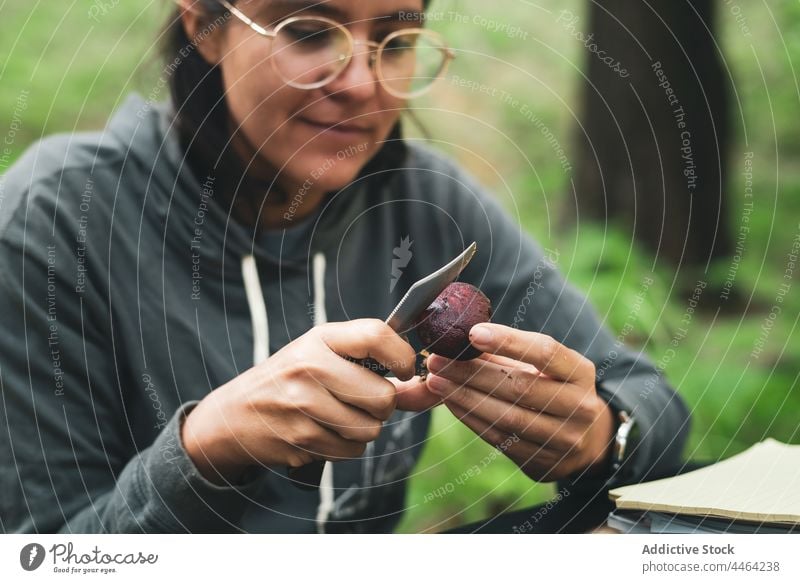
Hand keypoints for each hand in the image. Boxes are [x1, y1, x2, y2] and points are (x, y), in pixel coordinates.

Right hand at [180, 319, 416, 484]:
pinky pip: (351, 451)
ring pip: (370, 430)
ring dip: (364, 430)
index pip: (376, 335)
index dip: (402, 356)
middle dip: (383, 406)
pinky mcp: (299, 437)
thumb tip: (429, 388)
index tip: (405, 370)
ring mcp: (302, 403)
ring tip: (340, 416)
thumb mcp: (326, 358)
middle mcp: (310, 366)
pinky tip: (324, 432)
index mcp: (320, 338)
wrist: (234, 415)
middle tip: (364, 401)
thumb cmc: (291, 379)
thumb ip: (378, 368)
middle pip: (383, 396)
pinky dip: (346, 447)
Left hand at [423, 323, 614, 481]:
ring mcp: (563, 438)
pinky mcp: (542, 460)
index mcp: (581, 373)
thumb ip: (510, 355)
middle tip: (438, 359)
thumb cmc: (555, 390)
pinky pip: (499, 437)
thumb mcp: (546, 368)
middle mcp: (578, 407)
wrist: (584, 441)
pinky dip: (470, 418)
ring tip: (435, 380)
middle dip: (472, 372)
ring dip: (464, 397)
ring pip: (506, 415)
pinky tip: (450, 402)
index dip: (509, 341)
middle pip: (519, 386)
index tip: (474, 333)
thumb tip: (462, 340)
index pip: (545, 352)